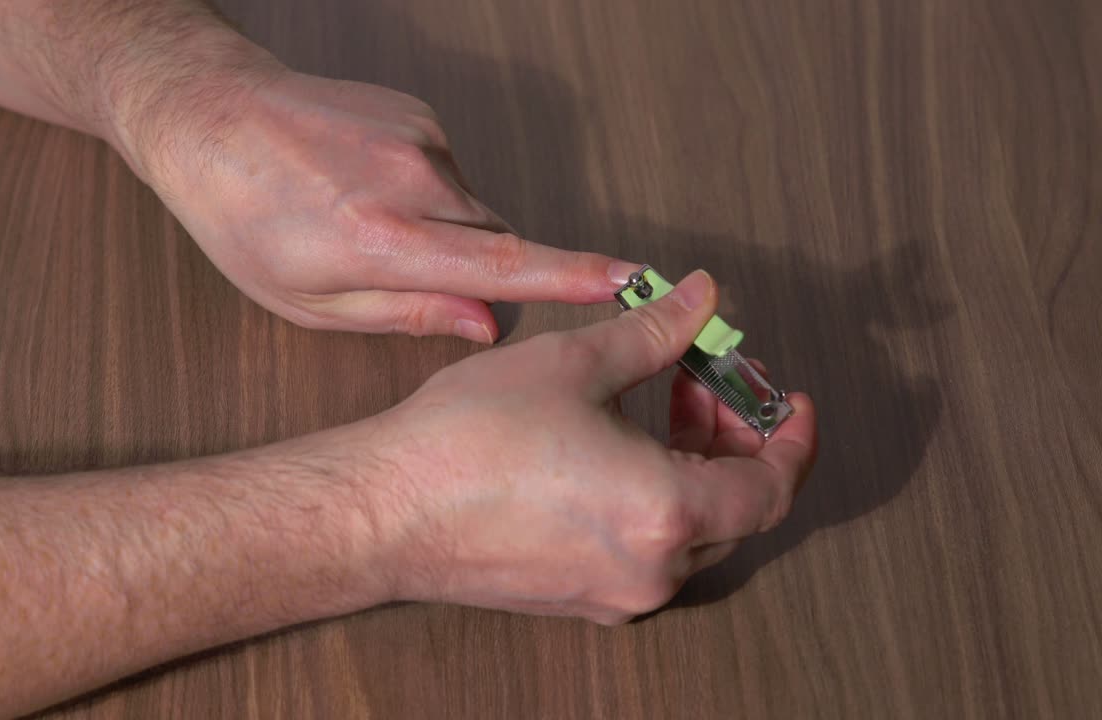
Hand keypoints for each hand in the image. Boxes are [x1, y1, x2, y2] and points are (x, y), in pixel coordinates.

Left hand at [141, 66, 637, 342]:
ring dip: (441, 229)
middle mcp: (413, 184)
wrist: (207, 112)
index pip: (504, 265)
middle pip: (498, 241)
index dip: (573, 278)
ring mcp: (419, 140)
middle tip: (410, 278)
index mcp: (382, 241)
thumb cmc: (241, 218)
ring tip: (366, 224)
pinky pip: (447, 171)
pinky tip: (364, 188)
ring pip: (472, 208)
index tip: (630, 282)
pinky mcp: (417, 114)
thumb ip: (406, 315)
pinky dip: (423, 191)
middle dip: (476, 270)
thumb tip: (485, 328)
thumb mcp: (308, 301)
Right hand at [363, 269, 817, 623]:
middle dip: (733, 437)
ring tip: (657, 401)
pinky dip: (654, 497)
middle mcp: (649, 571)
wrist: (384, 510)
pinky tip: (616, 445)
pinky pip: (644, 548)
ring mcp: (611, 593)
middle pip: (735, 510)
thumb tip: (701, 300)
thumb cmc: (466, 443)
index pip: (771, 488)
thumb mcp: (573, 363)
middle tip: (707, 380)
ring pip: (689, 531)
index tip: (788, 400)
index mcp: (666, 517)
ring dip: (691, 464)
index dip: (791, 438)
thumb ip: (656, 333)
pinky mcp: (575, 595)